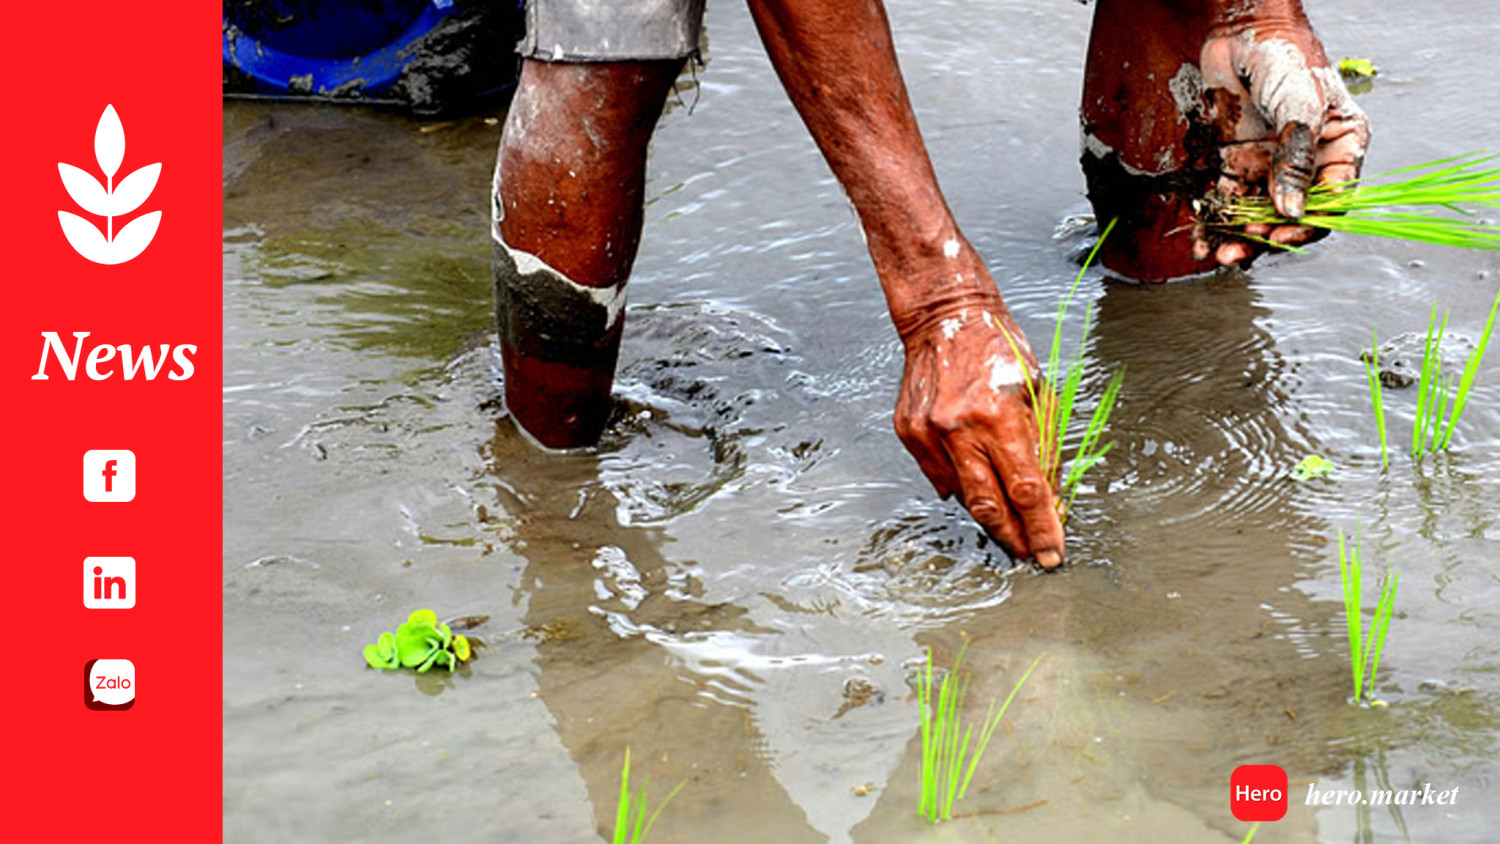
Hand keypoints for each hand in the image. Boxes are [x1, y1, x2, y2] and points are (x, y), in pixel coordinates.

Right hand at [893, 292, 1064, 568]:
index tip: (1051, 555)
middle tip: (1029, 553)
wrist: (946, 318)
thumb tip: (1048, 500)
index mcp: (1000, 417)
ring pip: (962, 496)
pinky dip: (959, 485)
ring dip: (989, 515)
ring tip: (1009, 525)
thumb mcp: (1038, 395)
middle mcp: (961, 429)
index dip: (1042, 528)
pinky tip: (974, 486)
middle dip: (1013, 537)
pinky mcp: (909, 432)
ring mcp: (930, 433)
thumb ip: (1043, 449)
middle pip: (989, 506)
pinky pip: (938, 475)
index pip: (1027, 491)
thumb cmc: (999, 352)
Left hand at [1194, 21, 1370, 263]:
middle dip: (1269, 238)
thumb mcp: (1299, 106)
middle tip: (1245, 248)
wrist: (1242, 32)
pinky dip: (1214, 223)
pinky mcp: (1236, 163)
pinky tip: (1202, 244)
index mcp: (1340, 147)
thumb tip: (1290, 209)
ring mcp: (1270, 165)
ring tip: (1221, 254)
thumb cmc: (1286, 57)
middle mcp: (1307, 163)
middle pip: (1292, 215)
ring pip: (1258, 214)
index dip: (1310, 224)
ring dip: (1240, 239)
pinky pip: (1226, 201)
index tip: (1283, 235)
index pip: (1333, 199)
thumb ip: (1295, 158)